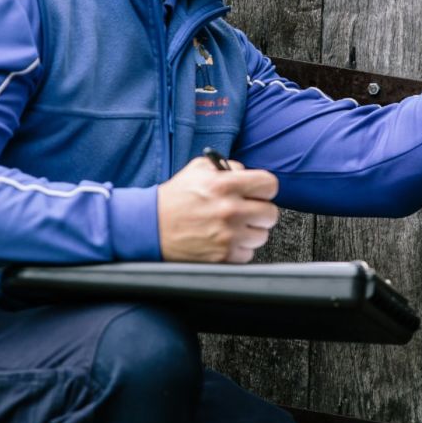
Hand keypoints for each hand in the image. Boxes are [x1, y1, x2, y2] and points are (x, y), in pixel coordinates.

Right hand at [157, 156, 279, 262]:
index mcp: (225, 185)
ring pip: (262, 235)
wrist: (151, 226)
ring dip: (249, 232)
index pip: (270, 185)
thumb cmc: (175, 198)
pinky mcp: (223, 256)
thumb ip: (226, 167)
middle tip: (245, 212)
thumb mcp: (198, 169)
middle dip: (259, 212)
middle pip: (270, 213)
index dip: (264, 189)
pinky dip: (238, 249)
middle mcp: (230, 210)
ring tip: (231, 227)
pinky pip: (248, 253)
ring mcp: (228, 235)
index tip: (258, 193)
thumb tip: (247, 173)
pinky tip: (223, 240)